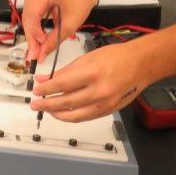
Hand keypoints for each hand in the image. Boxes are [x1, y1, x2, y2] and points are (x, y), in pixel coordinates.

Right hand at [21, 0, 95, 62]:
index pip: (33, 15)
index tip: (37, 50)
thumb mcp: (70, 23)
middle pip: (27, 19)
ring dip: (32, 35)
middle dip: (32, 38)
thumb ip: (53, 40)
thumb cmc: (79, 0)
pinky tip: (38, 39)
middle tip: (36, 55)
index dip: (34, 34)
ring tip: (38, 49)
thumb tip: (40, 54)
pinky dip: (34, 29)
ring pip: (26, 20)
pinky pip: (29, 17)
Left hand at [29, 41, 148, 121]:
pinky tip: (62, 112)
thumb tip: (45, 79)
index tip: (36, 89)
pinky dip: (71, 116)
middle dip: (46, 104)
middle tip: (35, 103)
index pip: (61, 85)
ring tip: (46, 109)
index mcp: (92, 72)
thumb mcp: (87, 57)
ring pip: (73, 115)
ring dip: (56, 113)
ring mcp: (104, 103)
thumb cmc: (116, 57)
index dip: (45, 89)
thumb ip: (65, 70)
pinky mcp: (107, 111)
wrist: (140, 65)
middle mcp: (99, 90)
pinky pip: (84, 117)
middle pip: (65, 102)